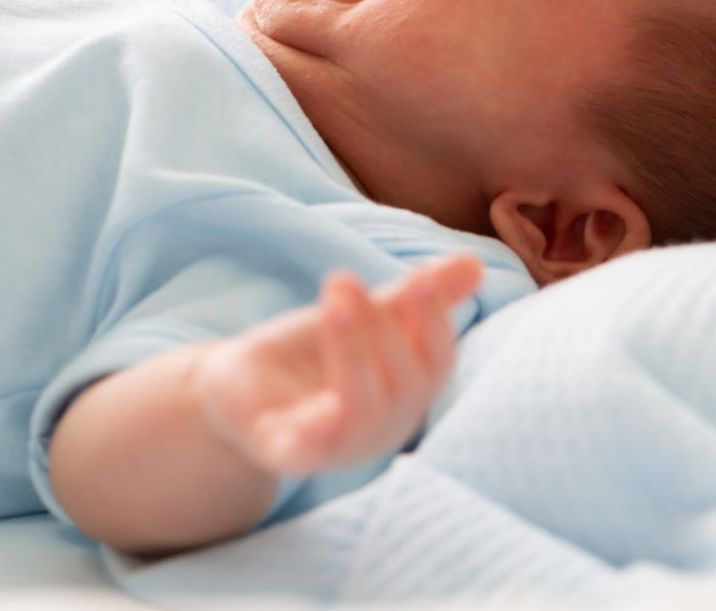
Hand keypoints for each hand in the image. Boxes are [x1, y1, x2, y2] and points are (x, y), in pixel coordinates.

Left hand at [194, 256, 480, 476]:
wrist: (241, 386)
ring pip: (361, 410)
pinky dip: (312, 434)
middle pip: (403, 383)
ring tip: (332, 309)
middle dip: (380, 327)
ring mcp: (336, 446)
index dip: (436, 322)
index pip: (437, 362)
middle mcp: (380, 427)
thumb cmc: (313, 354)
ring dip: (352, 354)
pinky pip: (307, 451)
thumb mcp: (362, 318)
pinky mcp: (287, 452)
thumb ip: (412, 298)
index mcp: (404, 393)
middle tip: (342, 278)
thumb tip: (474, 262)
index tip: (422, 279)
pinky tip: (305, 413)